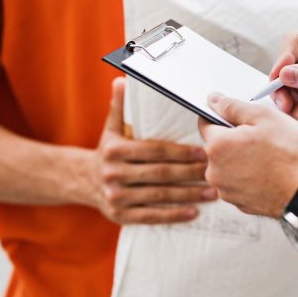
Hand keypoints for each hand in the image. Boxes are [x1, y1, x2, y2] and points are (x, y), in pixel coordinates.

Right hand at [87, 78, 217, 223]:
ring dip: (188, 195)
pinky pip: (151, 216)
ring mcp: (116, 197)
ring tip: (213, 192)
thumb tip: (122, 80)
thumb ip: (120, 106)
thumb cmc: (107, 151)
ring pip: (159, 196)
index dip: (181, 151)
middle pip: (160, 173)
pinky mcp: (120, 216)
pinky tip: (193, 212)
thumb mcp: (110, 128)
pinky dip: (173, 215)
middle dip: (190, 173)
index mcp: (114, 150)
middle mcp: (114, 174)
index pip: (155, 150)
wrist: (81, 181)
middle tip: (215, 171)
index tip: (203, 151)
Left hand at [198, 93, 297, 217]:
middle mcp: (214, 171)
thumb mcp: (264, 117)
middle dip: (235, 139)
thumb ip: (233, 106)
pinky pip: (239, 182)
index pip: (205, 122)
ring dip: (242, 158)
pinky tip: (270, 172)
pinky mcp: (240, 203)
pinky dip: (250, 176)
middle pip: (218, 145)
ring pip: (228, 165)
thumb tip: (213, 100)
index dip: (223, 116)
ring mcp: (226, 190)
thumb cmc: (291, 154)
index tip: (240, 119)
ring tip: (269, 156)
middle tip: (263, 137)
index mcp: (217, 146)